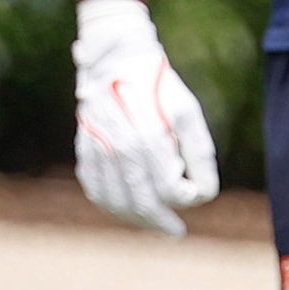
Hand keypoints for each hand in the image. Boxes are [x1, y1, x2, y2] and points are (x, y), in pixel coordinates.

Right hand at [72, 0, 219, 234]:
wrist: (115, 57)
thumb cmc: (158, 85)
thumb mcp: (188, 114)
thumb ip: (200, 155)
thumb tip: (203, 195)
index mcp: (149, 140)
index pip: (169, 191)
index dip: (186, 199)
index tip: (194, 194)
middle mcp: (119, 149)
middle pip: (140, 205)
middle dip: (161, 223)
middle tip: (175, 232)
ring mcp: (97, 150)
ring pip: (114, 203)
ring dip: (135, 219)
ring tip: (153, 223)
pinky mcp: (84, 149)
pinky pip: (95, 189)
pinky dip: (111, 205)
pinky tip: (126, 207)